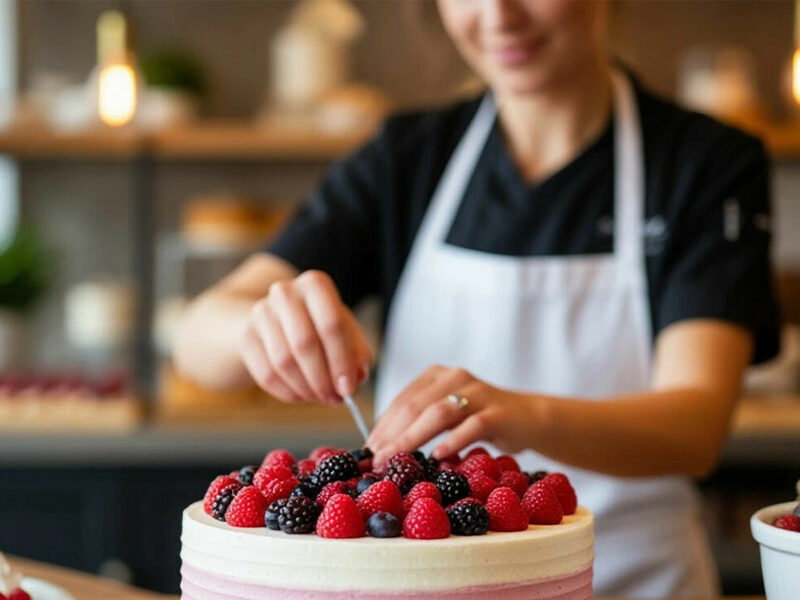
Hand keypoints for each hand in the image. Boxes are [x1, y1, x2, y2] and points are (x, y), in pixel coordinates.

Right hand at [238, 270, 371, 403]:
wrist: (278, 318)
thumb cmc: (319, 325)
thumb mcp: (345, 330)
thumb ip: (357, 352)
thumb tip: (357, 376)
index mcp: (315, 284)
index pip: (331, 325)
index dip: (342, 361)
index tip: (349, 388)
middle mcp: (285, 292)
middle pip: (305, 344)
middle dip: (323, 379)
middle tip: (335, 399)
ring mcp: (261, 312)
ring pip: (284, 362)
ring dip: (305, 388)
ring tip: (320, 398)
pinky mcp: (246, 336)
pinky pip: (266, 374)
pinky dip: (287, 392)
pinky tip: (301, 396)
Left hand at [368, 365, 539, 464]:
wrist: (529, 417)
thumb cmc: (480, 420)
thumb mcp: (448, 415)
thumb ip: (420, 423)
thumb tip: (380, 449)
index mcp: (438, 376)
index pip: (403, 399)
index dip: (383, 425)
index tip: (367, 450)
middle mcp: (456, 378)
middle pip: (416, 405)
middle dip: (392, 433)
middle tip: (375, 458)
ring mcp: (479, 393)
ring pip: (439, 413)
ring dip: (413, 438)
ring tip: (396, 458)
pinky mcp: (498, 412)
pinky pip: (473, 426)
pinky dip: (453, 441)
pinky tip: (438, 456)